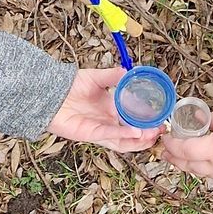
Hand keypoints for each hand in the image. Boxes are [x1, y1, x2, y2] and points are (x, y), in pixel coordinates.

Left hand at [46, 65, 161, 152]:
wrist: (51, 92)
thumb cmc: (70, 86)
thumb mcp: (96, 77)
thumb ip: (112, 76)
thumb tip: (129, 72)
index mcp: (112, 109)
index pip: (134, 117)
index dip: (148, 119)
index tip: (161, 116)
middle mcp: (108, 122)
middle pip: (132, 134)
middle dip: (148, 133)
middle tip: (161, 129)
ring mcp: (99, 130)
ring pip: (123, 142)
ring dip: (138, 140)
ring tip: (152, 134)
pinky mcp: (90, 135)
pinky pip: (109, 136)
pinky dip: (123, 134)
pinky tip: (135, 131)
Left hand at [159, 102, 212, 181]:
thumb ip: (209, 119)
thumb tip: (198, 120)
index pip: (184, 150)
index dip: (172, 145)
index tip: (166, 138)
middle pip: (189, 166)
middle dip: (175, 160)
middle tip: (165, 154)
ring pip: (202, 173)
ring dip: (189, 167)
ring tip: (181, 161)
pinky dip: (205, 170)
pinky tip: (203, 165)